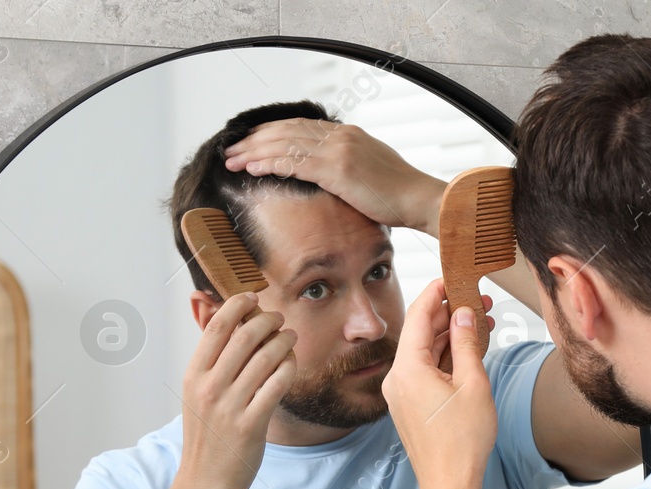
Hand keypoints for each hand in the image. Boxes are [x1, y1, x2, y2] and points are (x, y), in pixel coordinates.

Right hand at [177, 292, 297, 488]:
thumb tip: (222, 319)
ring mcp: (230, 406)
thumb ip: (211, 360)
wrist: (206, 481)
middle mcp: (209, 388)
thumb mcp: (196, 394)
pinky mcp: (251, 424)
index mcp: (193, 375)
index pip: (217, 327)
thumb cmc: (206, 435)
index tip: (252, 298)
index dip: (237, 305)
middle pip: (244, 336)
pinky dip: (288, 368)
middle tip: (279, 318)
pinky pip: (277, 385)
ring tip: (290, 338)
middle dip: (267, 320)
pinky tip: (291, 364)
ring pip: (265, 358)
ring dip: (283, 342)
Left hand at [223, 118, 447, 234]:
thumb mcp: (369, 173)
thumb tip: (329, 177)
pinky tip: (251, 169)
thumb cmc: (398, 195)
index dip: (271, 133)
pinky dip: (269, 164)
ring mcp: (339, 149)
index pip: (300, 126)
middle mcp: (341, 136)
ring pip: (285, 144)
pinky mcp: (338, 169)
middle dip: (254, 141)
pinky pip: (294, 162)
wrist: (419, 200)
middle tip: (230, 149)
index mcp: (347, 134)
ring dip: (254, 152)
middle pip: (287, 131)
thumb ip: (346, 167)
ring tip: (231, 160)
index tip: (250, 142)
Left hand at [381, 280, 496, 488]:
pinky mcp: (412, 405)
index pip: (417, 316)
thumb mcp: (473, 384)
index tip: (453, 276)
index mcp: (407, 369)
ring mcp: (403, 393)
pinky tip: (469, 348)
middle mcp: (398, 378)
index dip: (436, 292)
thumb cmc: (462, 441)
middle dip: (449, 313)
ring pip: (426, 352)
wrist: (450, 484)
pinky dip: (446, 357)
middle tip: (479, 299)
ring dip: (451, 335)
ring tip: (481, 320)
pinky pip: (427, 371)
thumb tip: (464, 314)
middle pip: (421, 332)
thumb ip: (467, 343)